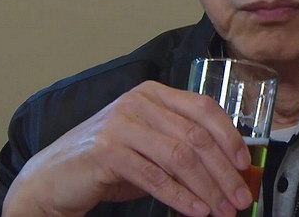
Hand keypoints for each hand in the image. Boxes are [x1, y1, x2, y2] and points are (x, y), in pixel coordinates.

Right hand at [2, 80, 252, 216]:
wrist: (52, 178)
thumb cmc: (109, 163)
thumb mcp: (151, 146)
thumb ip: (184, 147)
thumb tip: (229, 170)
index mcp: (154, 93)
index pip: (204, 108)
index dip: (229, 136)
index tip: (245, 163)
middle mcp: (139, 102)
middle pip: (196, 136)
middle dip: (223, 171)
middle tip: (240, 196)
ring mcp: (121, 124)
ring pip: (180, 157)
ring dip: (207, 188)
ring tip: (223, 209)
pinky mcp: (107, 152)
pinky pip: (155, 177)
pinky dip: (180, 197)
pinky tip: (196, 211)